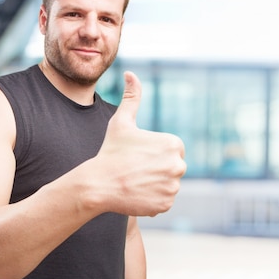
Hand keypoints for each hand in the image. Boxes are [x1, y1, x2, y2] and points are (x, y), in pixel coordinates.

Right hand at [93, 71, 185, 216]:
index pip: (170, 150)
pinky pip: (162, 200)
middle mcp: (179, 165)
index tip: (136, 156)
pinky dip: (150, 199)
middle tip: (133, 170)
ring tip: (133, 181)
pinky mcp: (166, 204)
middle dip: (154, 169)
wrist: (99, 183)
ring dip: (153, 184)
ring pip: (166, 184)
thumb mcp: (121, 122)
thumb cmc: (110, 151)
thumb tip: (131, 74)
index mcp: (173, 144)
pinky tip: (134, 193)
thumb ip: (132, 97)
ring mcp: (173, 187)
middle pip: (170, 168)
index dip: (151, 154)